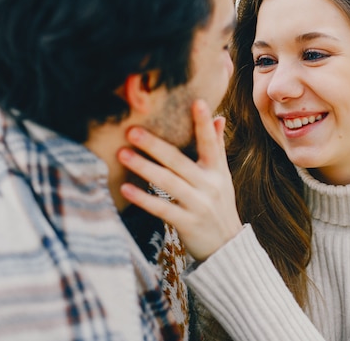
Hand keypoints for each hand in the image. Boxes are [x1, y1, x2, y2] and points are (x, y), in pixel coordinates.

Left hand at [117, 100, 242, 260]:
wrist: (227, 247)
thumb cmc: (219, 205)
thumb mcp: (222, 176)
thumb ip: (217, 147)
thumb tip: (219, 118)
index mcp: (217, 171)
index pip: (211, 143)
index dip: (204, 123)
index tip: (197, 102)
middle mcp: (210, 186)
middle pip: (179, 161)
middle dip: (155, 145)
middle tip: (132, 131)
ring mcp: (199, 205)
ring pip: (168, 183)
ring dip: (144, 167)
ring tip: (122, 154)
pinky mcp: (188, 224)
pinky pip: (162, 209)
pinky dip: (144, 199)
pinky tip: (126, 189)